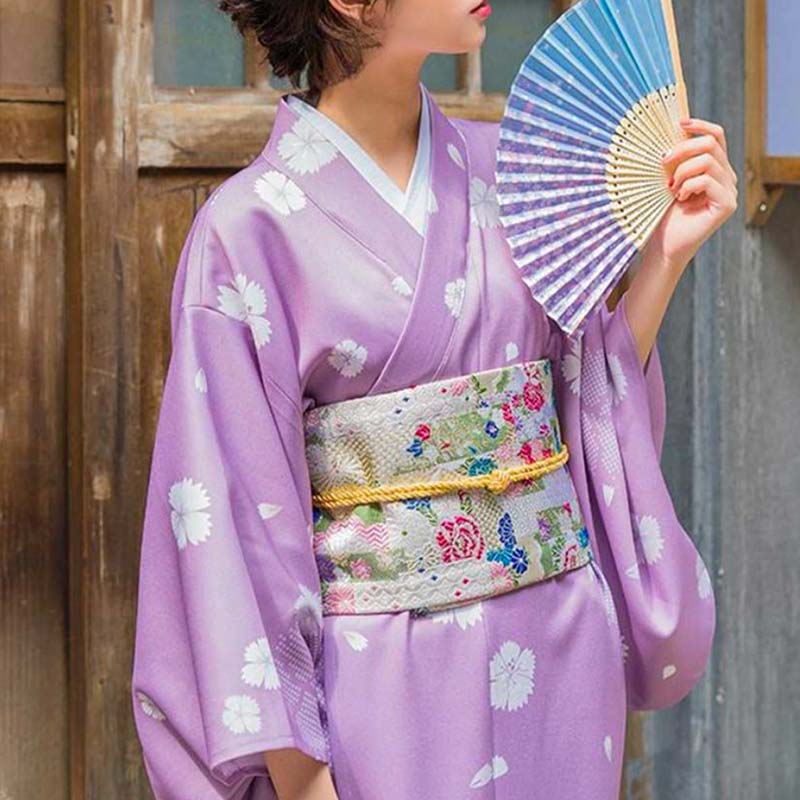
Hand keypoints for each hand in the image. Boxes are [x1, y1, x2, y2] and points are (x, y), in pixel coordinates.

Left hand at [649, 117, 737, 272]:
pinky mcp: (727, 204)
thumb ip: (673, 159)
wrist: (663, 245)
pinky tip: (680, 198)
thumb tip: (664, 132)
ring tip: (671, 188)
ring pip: (708, 160)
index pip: (716, 136)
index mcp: (714, 168)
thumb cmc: (662, 215)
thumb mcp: (665, 180)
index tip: (679, 122)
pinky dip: (688, 185)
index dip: (700, 125)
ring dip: (683, 171)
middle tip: (663, 161)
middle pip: (712, 143)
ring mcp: (729, 190)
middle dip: (683, 148)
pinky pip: (707, 180)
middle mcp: (726, 177)